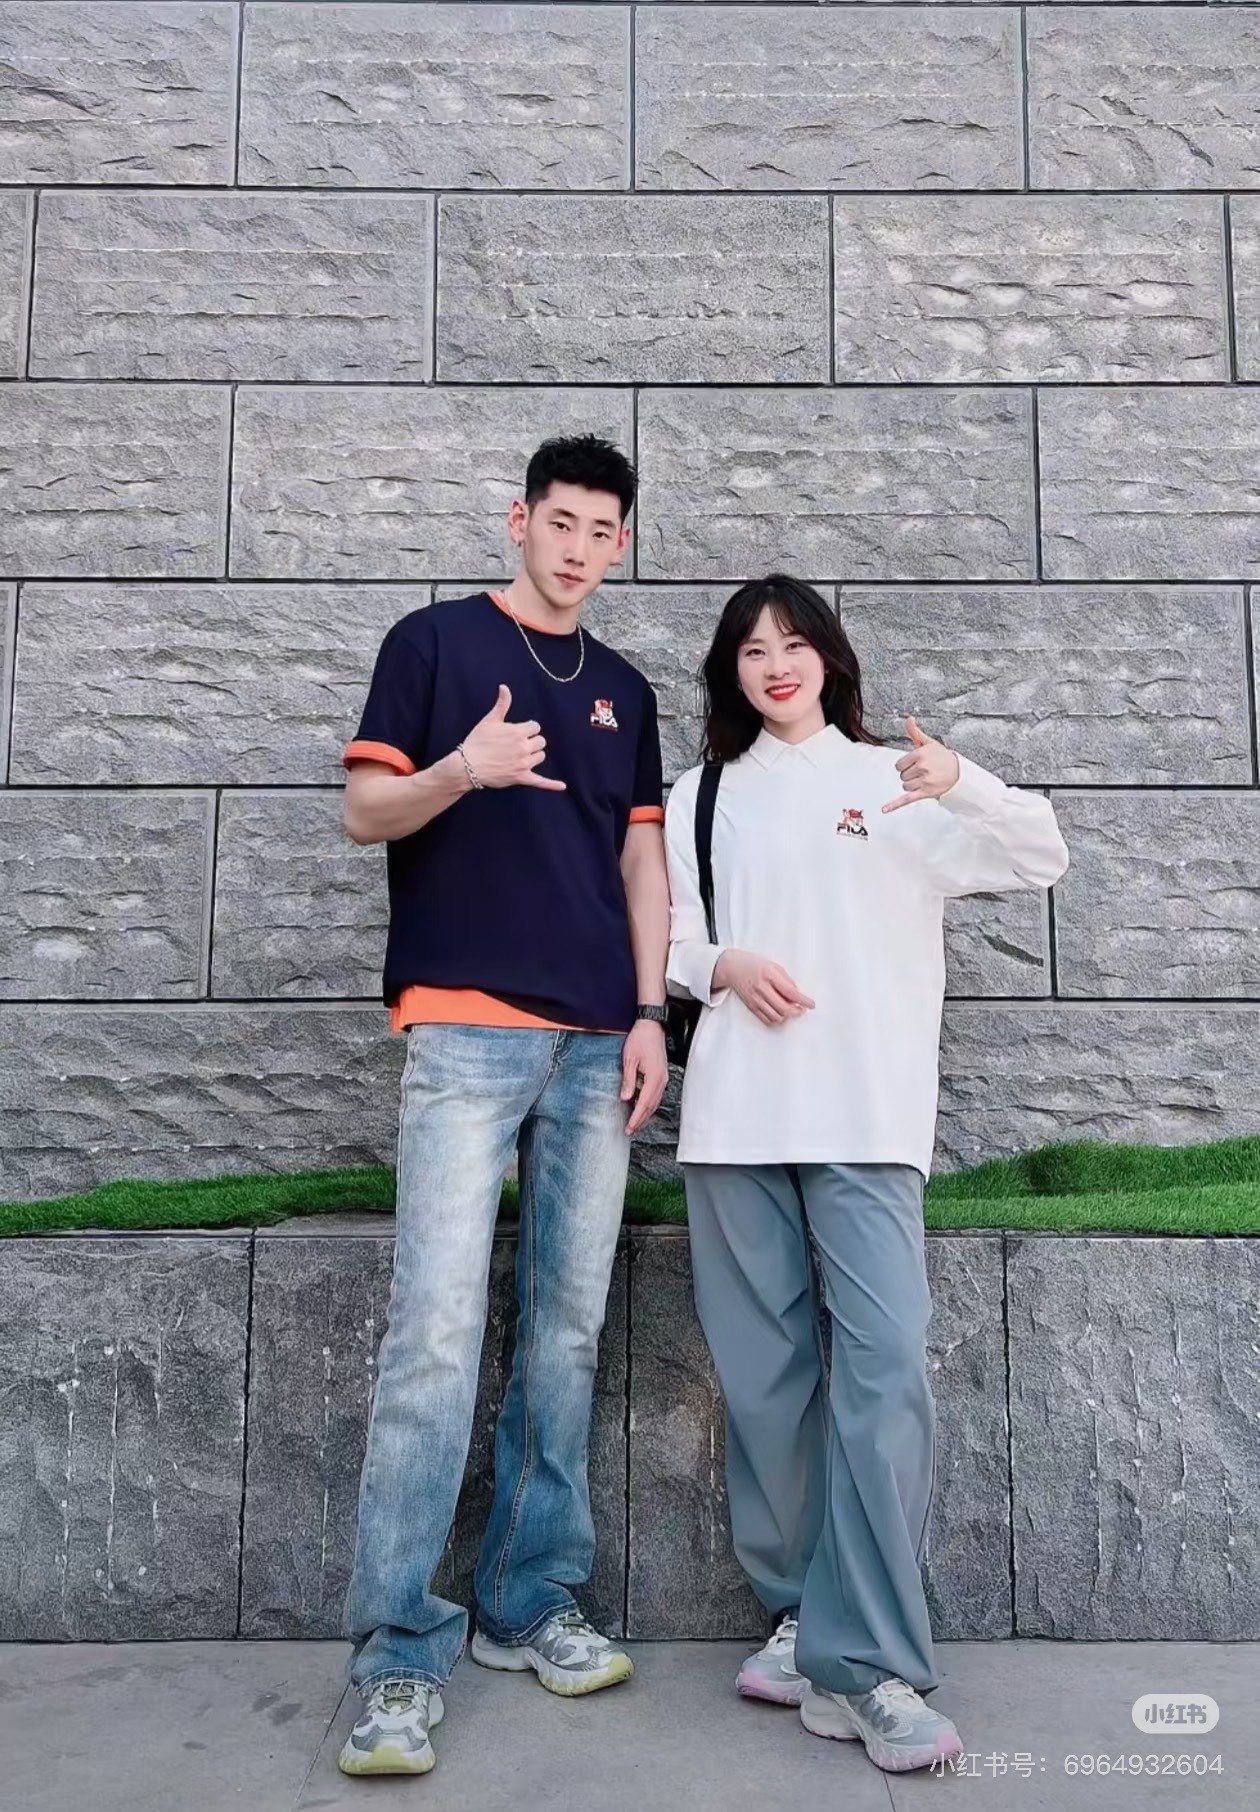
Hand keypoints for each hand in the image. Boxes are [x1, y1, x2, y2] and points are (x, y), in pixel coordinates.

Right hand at [458, 685, 565, 791]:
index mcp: (518, 732)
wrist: (467, 765)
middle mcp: (523, 747)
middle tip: (517, 745)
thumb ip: (502, 704)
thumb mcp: (490, 720)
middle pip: (541, 741)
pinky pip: (540, 782)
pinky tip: (562, 786)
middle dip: (532, 741)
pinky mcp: (521, 777)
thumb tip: (504, 687)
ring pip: (540, 756)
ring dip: (534, 755)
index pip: (535, 727)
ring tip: (519, 756)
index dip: (527, 729)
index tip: (517, 733)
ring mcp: (523, 763)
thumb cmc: (477, 741)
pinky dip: (551, 785)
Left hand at [621, 1020, 668, 1134]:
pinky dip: (648, 1103)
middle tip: (630, 1130)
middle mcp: (662, 1080)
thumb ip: (629, 1080)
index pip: (644, 1103)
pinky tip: (640, 1106)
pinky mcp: (661, 1074)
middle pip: (651, 1106)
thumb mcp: (629, 1059)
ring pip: (655, 1101)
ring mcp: (663, 1077)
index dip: (636, 1117)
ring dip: (645, 1113)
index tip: (629, 1127)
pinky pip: (655, 1094)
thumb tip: (626, 1098)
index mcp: (654, 1078)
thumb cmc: (640, 1039)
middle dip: (641, 1119)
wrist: (652, 1025)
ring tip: (634, 1122)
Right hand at [712, 950, 814, 1026]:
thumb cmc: (754, 964)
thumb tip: (797, 995)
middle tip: (802, 1008)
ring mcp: (755, 999)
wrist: (732, 967)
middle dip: (797, 1011)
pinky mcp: (751, 1006)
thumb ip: (786, 980)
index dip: (803, 1000)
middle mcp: (762, 988)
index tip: (811, 1004)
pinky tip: (780, 1013)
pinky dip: (777, 1019)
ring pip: (776, 1016)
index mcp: (769, 975)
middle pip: (784, 1008)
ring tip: (791, 1009)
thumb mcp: (773, 965)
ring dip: (787, 1016)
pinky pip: (767, 1019)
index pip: (790, 992)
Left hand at [882, 716, 959, 813]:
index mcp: (920, 754)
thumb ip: (915, 732)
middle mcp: (922, 767)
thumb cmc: (942, 757)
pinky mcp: (925, 793)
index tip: (915, 764)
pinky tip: (884, 809)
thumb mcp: (928, 743)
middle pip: (902, 776)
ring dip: (912, 785)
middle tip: (924, 772)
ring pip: (905, 786)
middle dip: (910, 774)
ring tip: (925, 780)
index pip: (899, 764)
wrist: (959, 772)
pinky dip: (894, 805)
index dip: (905, 765)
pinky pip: (906, 799)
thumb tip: (908, 719)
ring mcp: (924, 781)